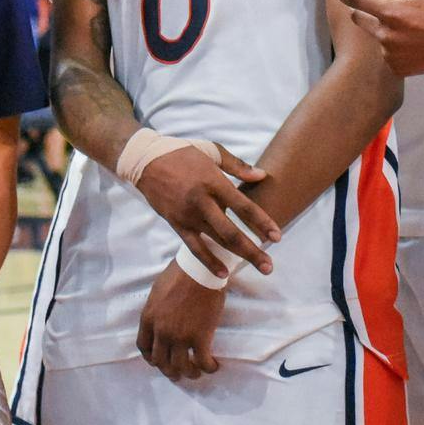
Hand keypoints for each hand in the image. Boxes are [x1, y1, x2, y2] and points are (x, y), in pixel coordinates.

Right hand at [135, 142, 281, 277]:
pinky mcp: (176, 224)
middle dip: (252, 250)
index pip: (243, 206)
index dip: (261, 222)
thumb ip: (238, 166)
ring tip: (257, 268)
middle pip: (231, 232)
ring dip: (237, 257)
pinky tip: (223, 273)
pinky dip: (208, 261)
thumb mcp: (212, 151)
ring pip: (216, 242)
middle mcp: (202, 201)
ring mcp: (188, 215)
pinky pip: (194, 247)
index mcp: (214, 181)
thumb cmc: (183, 152)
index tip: (277, 237)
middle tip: (269, 266)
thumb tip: (262, 176)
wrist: (146, 161)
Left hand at [137, 261, 227, 381]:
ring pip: (181, 367)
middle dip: (169, 370)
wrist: (200, 270)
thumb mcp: (158, 291)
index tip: (158, 360)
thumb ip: (156, 309)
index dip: (151, 357)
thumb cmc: (180, 273)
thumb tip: (160, 318)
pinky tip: (213, 366)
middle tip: (177, 373)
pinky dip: (208, 367)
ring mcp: (180, 337)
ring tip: (196, 373)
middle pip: (161, 361)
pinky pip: (203, 361)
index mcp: (148, 319)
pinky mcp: (200, 337)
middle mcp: (161, 332)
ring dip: (189, 373)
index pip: (144, 347)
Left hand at [313, 0, 423, 75]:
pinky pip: (391, 53)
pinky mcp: (405, 70)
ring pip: (378, 35)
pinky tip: (420, 37)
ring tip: (417, 20)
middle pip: (362, 17)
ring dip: (386, 26)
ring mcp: (395, 56)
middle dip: (364, 5)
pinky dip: (398, 43)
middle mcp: (388, 37)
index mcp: (392, 12)